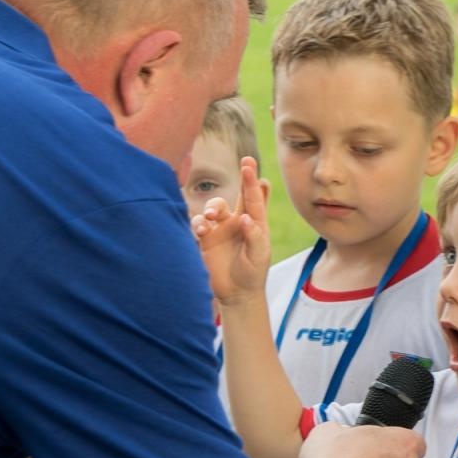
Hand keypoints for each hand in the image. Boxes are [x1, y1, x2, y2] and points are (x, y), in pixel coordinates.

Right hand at [192, 157, 270, 305]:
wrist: (237, 294)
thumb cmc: (253, 274)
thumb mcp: (259, 256)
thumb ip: (254, 236)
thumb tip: (244, 217)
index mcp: (254, 222)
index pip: (253, 198)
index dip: (251, 180)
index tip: (248, 163)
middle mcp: (236, 221)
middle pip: (233, 197)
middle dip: (235, 184)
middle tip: (241, 172)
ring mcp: (219, 229)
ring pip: (213, 208)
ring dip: (212, 208)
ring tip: (211, 216)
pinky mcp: (205, 239)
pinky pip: (198, 224)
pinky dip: (198, 224)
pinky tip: (202, 231)